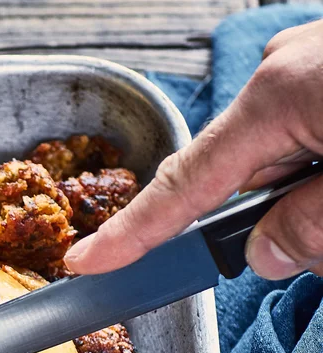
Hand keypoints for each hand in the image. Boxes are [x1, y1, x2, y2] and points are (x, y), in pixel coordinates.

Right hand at [64, 20, 322, 279]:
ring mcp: (312, 58)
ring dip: (309, 189)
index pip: (183, 185)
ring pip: (281, 153)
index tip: (87, 259)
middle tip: (316, 239)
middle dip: (268, 216)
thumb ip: (309, 228)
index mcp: (279, 94)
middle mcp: (285, 68)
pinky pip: (309, 127)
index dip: (132, 232)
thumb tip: (268, 252)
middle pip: (240, 174)